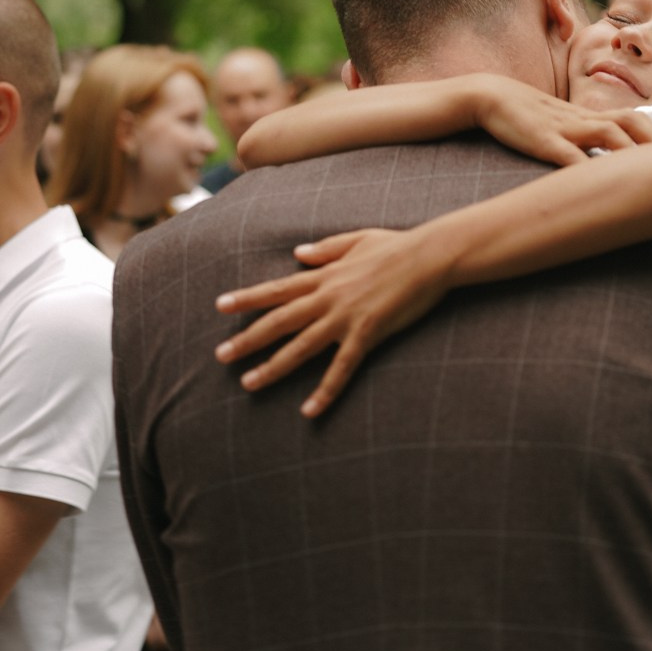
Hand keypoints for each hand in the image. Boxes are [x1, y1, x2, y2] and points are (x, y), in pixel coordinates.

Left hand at [215, 228, 453, 415]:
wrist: (431, 256)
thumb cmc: (398, 246)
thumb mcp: (357, 239)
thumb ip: (326, 248)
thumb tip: (298, 253)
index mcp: (325, 275)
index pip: (277, 289)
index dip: (247, 298)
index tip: (220, 306)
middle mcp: (328, 297)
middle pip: (279, 321)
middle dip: (248, 340)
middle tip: (220, 356)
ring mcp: (346, 317)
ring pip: (301, 347)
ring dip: (273, 367)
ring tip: (249, 384)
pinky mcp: (367, 334)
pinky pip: (341, 368)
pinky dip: (325, 391)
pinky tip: (309, 411)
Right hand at [472, 78, 651, 165]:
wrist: (490, 96)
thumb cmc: (527, 116)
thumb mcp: (561, 126)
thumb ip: (584, 140)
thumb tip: (604, 167)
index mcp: (591, 116)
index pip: (636, 119)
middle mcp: (584, 118)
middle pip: (633, 121)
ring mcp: (565, 127)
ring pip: (609, 133)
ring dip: (633, 153)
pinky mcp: (543, 139)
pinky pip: (568, 154)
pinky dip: (587, 170)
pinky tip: (599, 190)